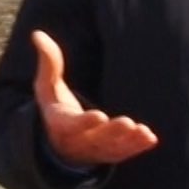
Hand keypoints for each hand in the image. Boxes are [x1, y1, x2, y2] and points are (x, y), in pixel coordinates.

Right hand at [31, 30, 157, 166]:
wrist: (60, 143)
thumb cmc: (55, 107)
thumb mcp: (47, 87)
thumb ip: (48, 63)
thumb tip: (38, 34)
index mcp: (62, 125)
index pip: (73, 125)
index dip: (86, 122)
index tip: (99, 116)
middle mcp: (79, 141)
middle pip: (97, 138)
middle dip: (113, 132)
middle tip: (128, 123)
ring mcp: (96, 150)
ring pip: (113, 148)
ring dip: (129, 142)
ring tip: (144, 132)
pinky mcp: (110, 154)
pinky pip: (124, 153)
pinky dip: (136, 148)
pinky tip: (150, 138)